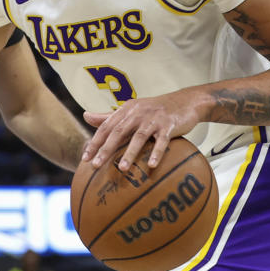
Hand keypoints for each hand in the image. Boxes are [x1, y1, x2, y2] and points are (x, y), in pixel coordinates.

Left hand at [81, 93, 198, 169]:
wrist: (185, 101)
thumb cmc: (154, 109)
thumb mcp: (130, 110)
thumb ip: (108, 116)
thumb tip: (85, 116)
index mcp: (126, 110)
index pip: (106, 127)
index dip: (95, 142)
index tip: (85, 158)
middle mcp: (138, 113)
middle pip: (118, 132)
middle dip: (106, 149)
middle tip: (95, 165)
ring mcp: (154, 119)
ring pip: (139, 137)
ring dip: (130, 153)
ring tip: (122, 169)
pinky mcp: (169, 125)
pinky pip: (162, 141)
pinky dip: (157, 153)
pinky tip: (152, 166)